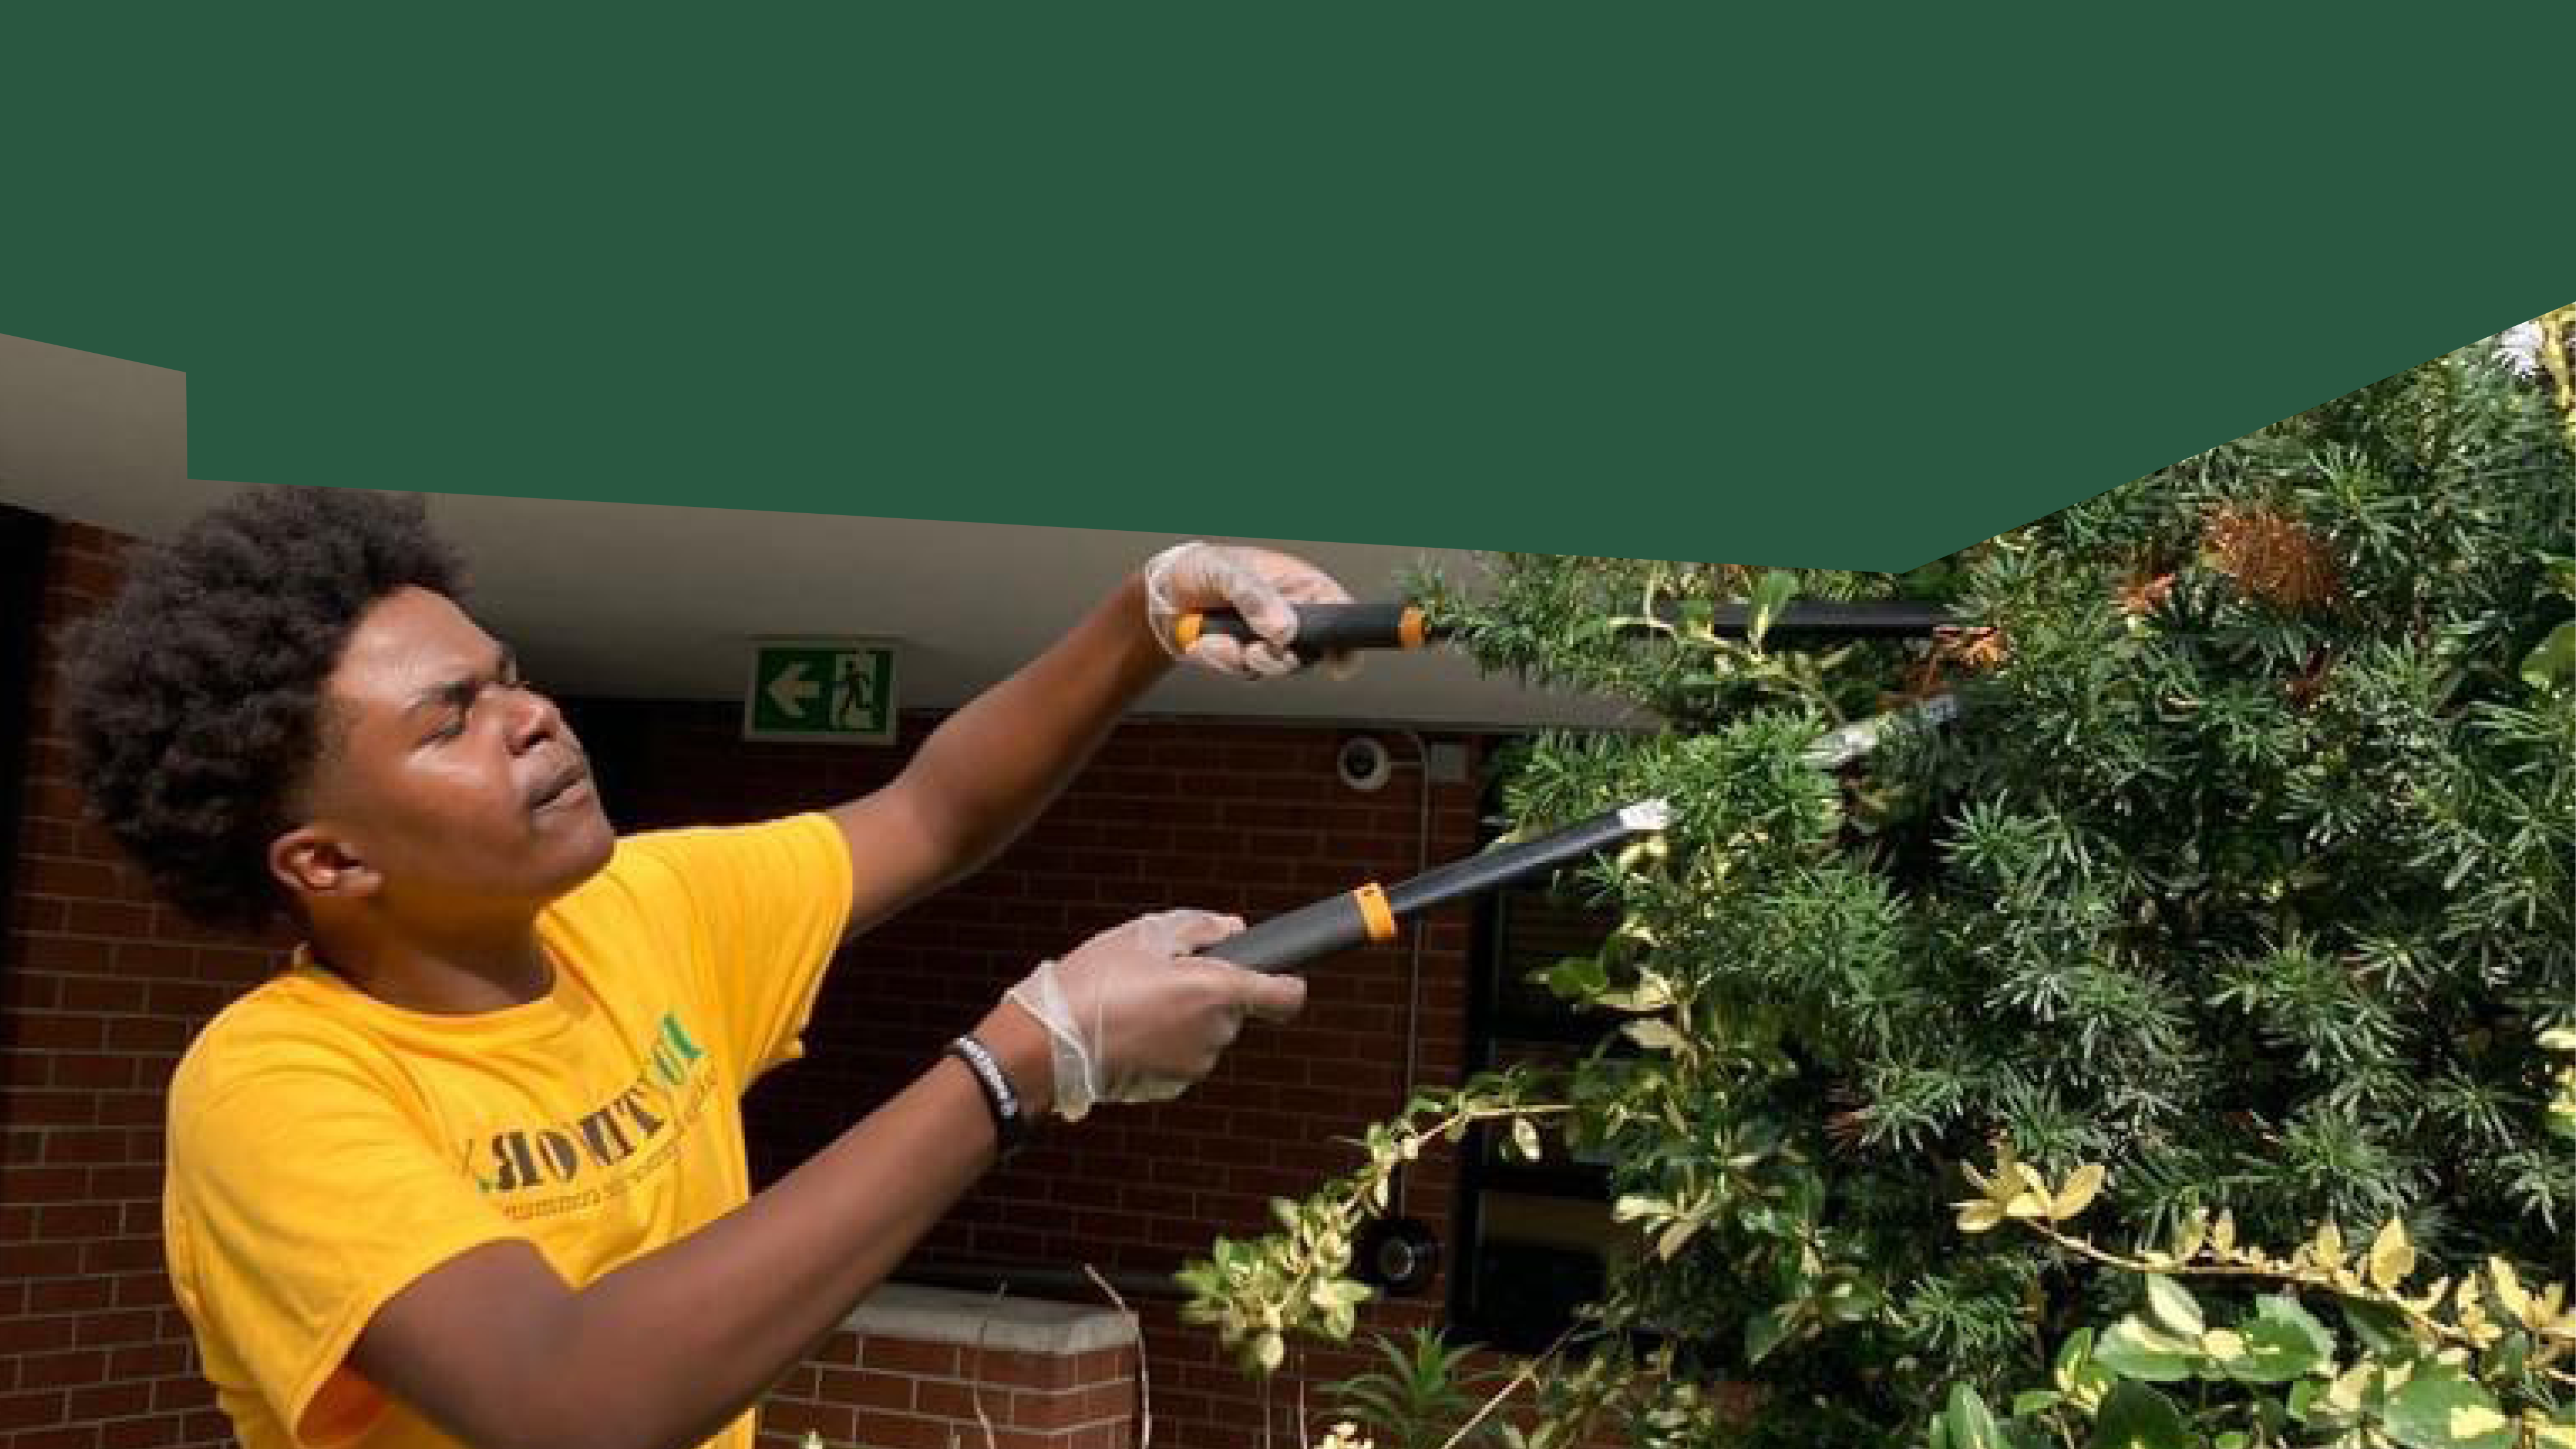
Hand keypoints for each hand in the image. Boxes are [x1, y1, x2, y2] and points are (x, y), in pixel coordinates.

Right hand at [1002, 910, 1306, 1120]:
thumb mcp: (1145, 933)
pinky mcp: (1171, 1086)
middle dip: (1211, 992)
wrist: (1049, 1043)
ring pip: (1206, 1033)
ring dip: (1185, 1018)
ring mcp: (1195, 1064)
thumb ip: (1202, 926)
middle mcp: (1216, 1034)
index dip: (1286, 982)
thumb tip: (1236, 928)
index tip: (1278, 974)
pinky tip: (1130, 1028)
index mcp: (1218, 992)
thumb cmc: (1095, 981)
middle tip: (1164, 975)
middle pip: (1235, 1009)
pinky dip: (1165, 1042)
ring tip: (1137, 1001)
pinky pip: (1182, 1056)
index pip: (1286, 996)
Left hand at [1143, 541, 1359, 680]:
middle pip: (1311, 653)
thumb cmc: (1201, 569)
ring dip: (1247, 660)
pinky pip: (1246, 673)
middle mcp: (1291, 616)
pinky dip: (1224, 662)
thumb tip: (1284, 629)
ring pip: (1278, 668)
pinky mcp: (1247, 659)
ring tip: (1218, 640)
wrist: (1162, 595)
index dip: (1345, 641)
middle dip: (1281, 658)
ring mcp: (1269, 640)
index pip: (1339, 613)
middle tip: (1255, 650)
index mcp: (1300, 586)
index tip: (1337, 663)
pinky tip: (1207, 642)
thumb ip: (1256, 597)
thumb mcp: (1227, 571)